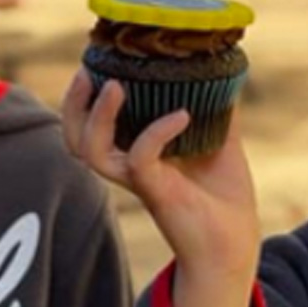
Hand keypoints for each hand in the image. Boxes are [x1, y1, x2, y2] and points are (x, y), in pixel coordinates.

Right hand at [61, 71, 260, 306]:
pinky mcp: (156, 192)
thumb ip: (217, 109)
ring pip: (91, 151)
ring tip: (114, 86)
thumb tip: (224, 71)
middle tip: (87, 72)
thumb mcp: (222, 142)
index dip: (83, 96)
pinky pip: (139, 158)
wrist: (235, 245)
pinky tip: (183, 115)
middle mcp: (128, 167)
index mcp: (135, 154)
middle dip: (72, 104)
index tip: (97, 61)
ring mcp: (138, 181)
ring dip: (97, 116)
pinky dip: (157, 132)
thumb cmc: (225, 199)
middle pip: (74, 139)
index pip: (89, 125)